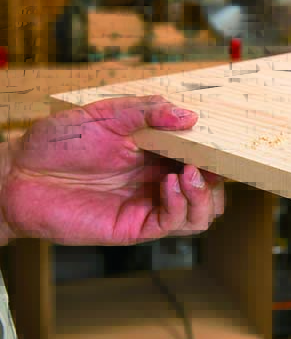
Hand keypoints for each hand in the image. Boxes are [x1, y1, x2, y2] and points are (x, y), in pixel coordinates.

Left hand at [0, 96, 224, 245]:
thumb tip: (190, 116)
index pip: (201, 157)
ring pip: (200, 215)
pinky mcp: (135, 226)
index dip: (217, 153)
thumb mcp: (107, 115)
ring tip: (190, 173)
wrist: (19, 174)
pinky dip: (181, 204)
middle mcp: (159, 181)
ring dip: (205, 195)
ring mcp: (149, 205)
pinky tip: (170, 183)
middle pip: (210, 191)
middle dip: (218, 179)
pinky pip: (173, 223)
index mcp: (157, 153)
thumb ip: (148, 112)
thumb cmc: (58, 142)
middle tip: (210, 162)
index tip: (221, 142)